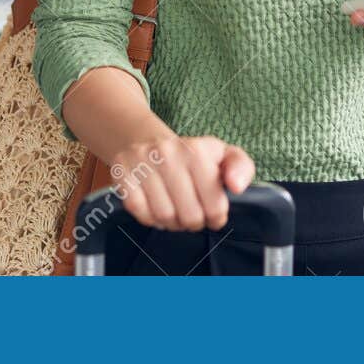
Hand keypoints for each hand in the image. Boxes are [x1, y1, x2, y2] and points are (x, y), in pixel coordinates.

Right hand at [110, 134, 255, 231]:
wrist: (145, 140)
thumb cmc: (190, 155)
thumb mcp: (222, 154)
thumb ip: (241, 168)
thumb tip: (235, 187)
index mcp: (196, 150)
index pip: (214, 204)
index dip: (217, 217)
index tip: (214, 213)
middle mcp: (168, 154)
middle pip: (190, 216)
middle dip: (194, 222)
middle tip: (193, 214)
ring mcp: (142, 164)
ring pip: (164, 217)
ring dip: (173, 222)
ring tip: (176, 211)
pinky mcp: (122, 175)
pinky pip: (140, 213)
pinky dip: (151, 218)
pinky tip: (157, 208)